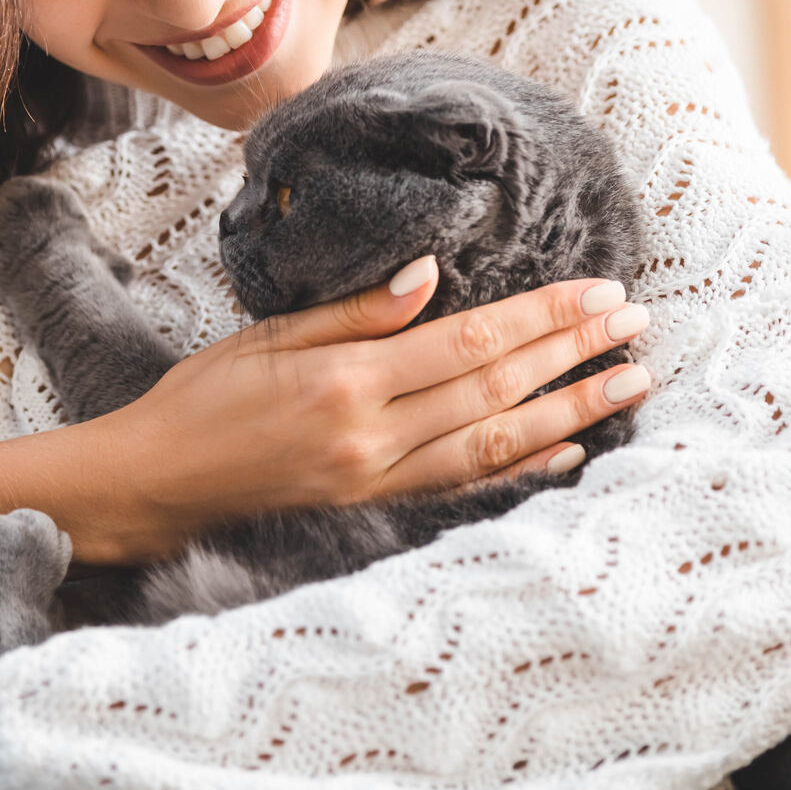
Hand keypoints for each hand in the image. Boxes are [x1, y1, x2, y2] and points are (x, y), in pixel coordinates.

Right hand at [98, 254, 650, 541]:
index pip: (469, 342)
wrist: (154, 488)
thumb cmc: (200, 402)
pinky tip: (568, 451)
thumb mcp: (266, 337)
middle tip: (636, 325)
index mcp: (346, 383)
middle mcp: (372, 439)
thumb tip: (433, 277)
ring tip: (629, 386)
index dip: (542, 316)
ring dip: (570, 413)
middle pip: (496, 389)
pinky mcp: (375, 512)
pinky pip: (464, 491)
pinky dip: (521, 470)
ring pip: (496, 445)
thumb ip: (356, 312)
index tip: (600, 292)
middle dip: (574, 354)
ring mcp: (378, 484)